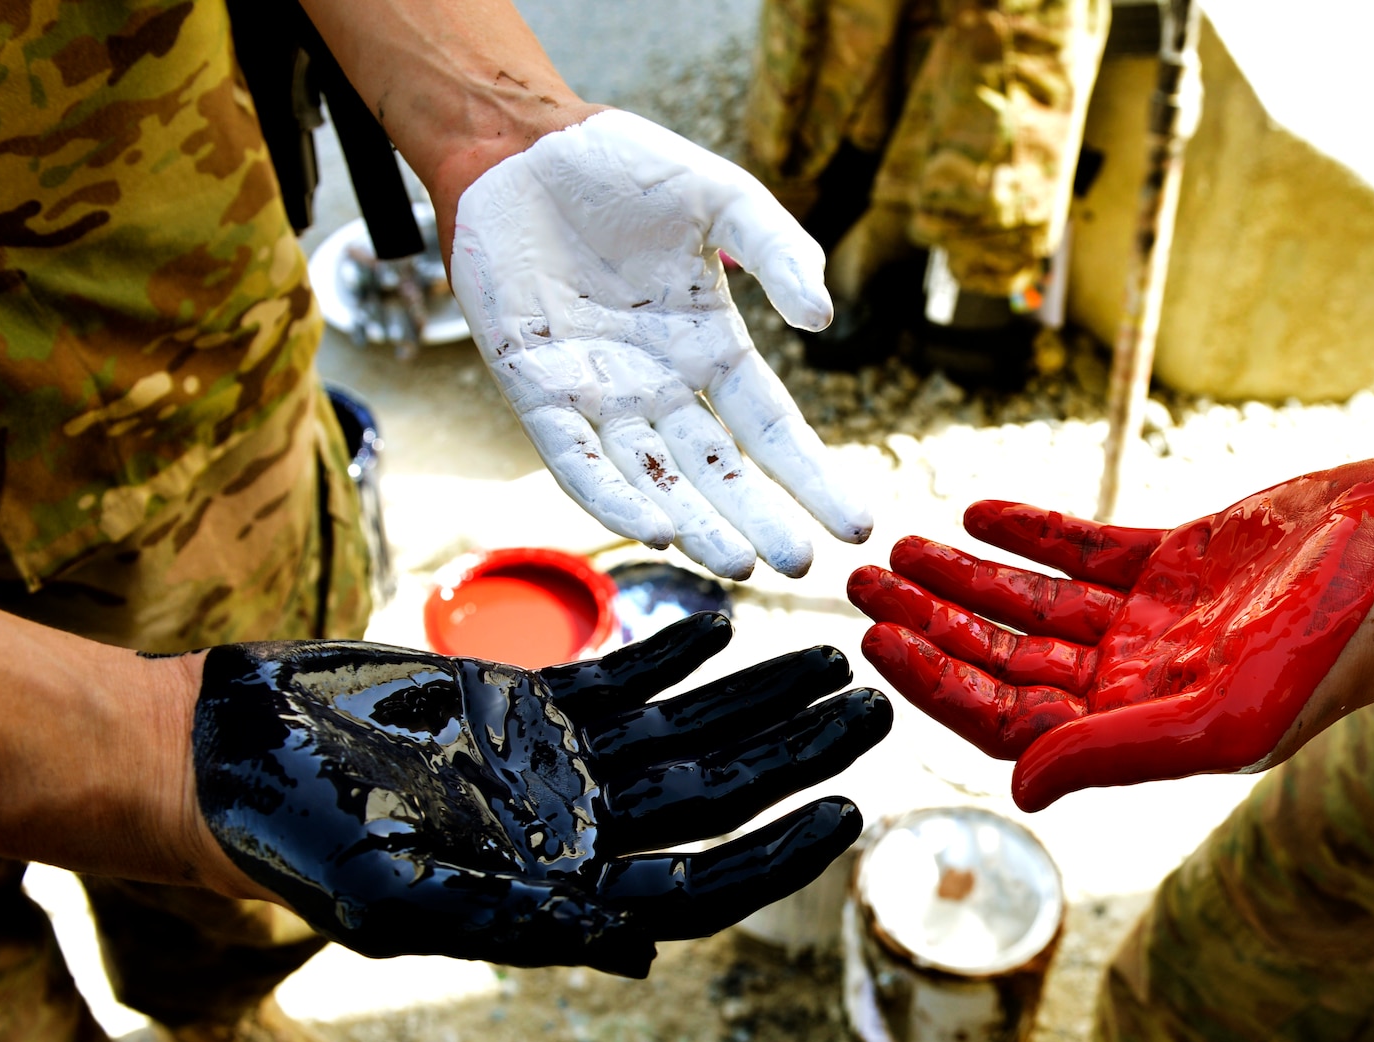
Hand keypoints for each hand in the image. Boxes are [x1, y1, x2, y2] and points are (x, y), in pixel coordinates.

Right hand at [191, 613, 890, 974]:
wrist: (226, 756)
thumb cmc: (299, 843)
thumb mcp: (403, 903)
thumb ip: (523, 925)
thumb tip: (646, 953)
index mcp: (560, 888)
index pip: (701, 880)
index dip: (778, 854)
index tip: (848, 812)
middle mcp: (576, 828)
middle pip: (717, 794)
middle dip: (799, 756)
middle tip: (877, 708)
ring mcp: (556, 762)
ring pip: (686, 729)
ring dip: (760, 696)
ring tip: (836, 659)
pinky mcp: (525, 702)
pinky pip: (621, 675)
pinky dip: (673, 650)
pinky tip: (727, 623)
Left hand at [449, 110, 871, 579]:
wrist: (518, 144)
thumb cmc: (621, 166)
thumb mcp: (723, 199)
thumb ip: (779, 251)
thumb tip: (821, 320)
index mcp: (710, 347)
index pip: (771, 429)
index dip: (812, 478)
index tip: (855, 524)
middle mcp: (660, 385)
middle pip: (719, 471)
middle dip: (760, 520)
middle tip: (798, 565)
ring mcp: (599, 394)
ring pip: (655, 478)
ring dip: (695, 525)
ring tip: (739, 564)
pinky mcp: (537, 390)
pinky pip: (577, 459)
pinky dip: (613, 495)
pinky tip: (654, 528)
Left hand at [847, 460, 1373, 810]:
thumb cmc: (1337, 647)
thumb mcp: (1220, 716)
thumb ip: (1113, 752)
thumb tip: (1020, 790)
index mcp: (1143, 731)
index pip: (1012, 720)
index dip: (938, 684)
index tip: (875, 643)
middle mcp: (1139, 682)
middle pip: (1007, 659)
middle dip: (931, 624)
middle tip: (860, 583)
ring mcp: (1157, 620)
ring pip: (1033, 603)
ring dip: (966, 576)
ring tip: (898, 546)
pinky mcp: (1178, 559)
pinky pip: (1084, 551)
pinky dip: (1031, 531)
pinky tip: (976, 510)